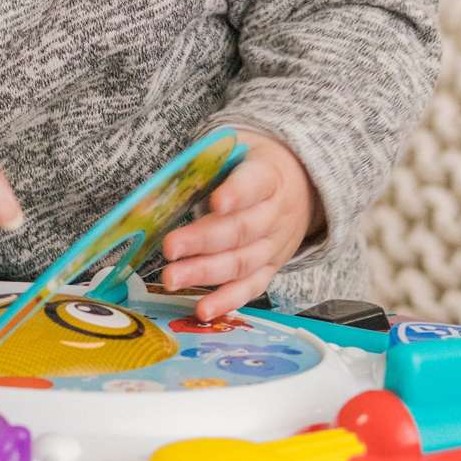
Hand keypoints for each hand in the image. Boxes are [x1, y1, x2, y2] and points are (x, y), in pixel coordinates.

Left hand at [156, 133, 318, 319]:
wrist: (303, 186)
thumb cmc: (253, 166)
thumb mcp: (237, 150)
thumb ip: (206, 164)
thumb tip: (157, 185)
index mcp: (268, 176)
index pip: (254, 184)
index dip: (237, 193)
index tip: (216, 201)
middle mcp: (275, 214)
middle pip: (241, 230)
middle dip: (203, 240)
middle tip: (170, 247)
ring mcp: (274, 246)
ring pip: (242, 263)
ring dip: (205, 273)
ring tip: (172, 279)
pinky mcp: (270, 269)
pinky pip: (250, 288)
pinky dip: (226, 301)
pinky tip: (202, 310)